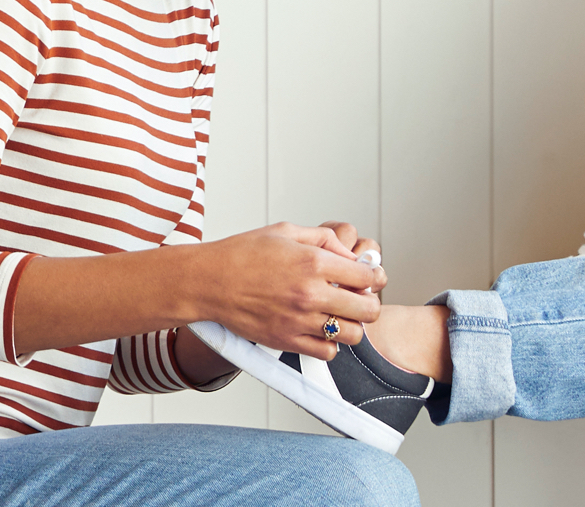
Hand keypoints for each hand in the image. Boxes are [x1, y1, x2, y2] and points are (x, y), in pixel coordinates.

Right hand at [193, 223, 385, 360]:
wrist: (208, 281)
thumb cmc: (241, 255)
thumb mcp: (284, 231)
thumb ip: (323, 240)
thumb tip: (349, 255)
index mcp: (313, 262)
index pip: (367, 276)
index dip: (375, 277)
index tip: (371, 279)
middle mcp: (310, 294)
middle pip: (368, 310)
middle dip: (369, 303)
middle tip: (358, 299)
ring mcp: (300, 320)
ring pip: (353, 335)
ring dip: (351, 325)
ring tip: (338, 316)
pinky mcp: (287, 340)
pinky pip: (327, 352)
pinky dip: (329, 344)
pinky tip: (319, 329)